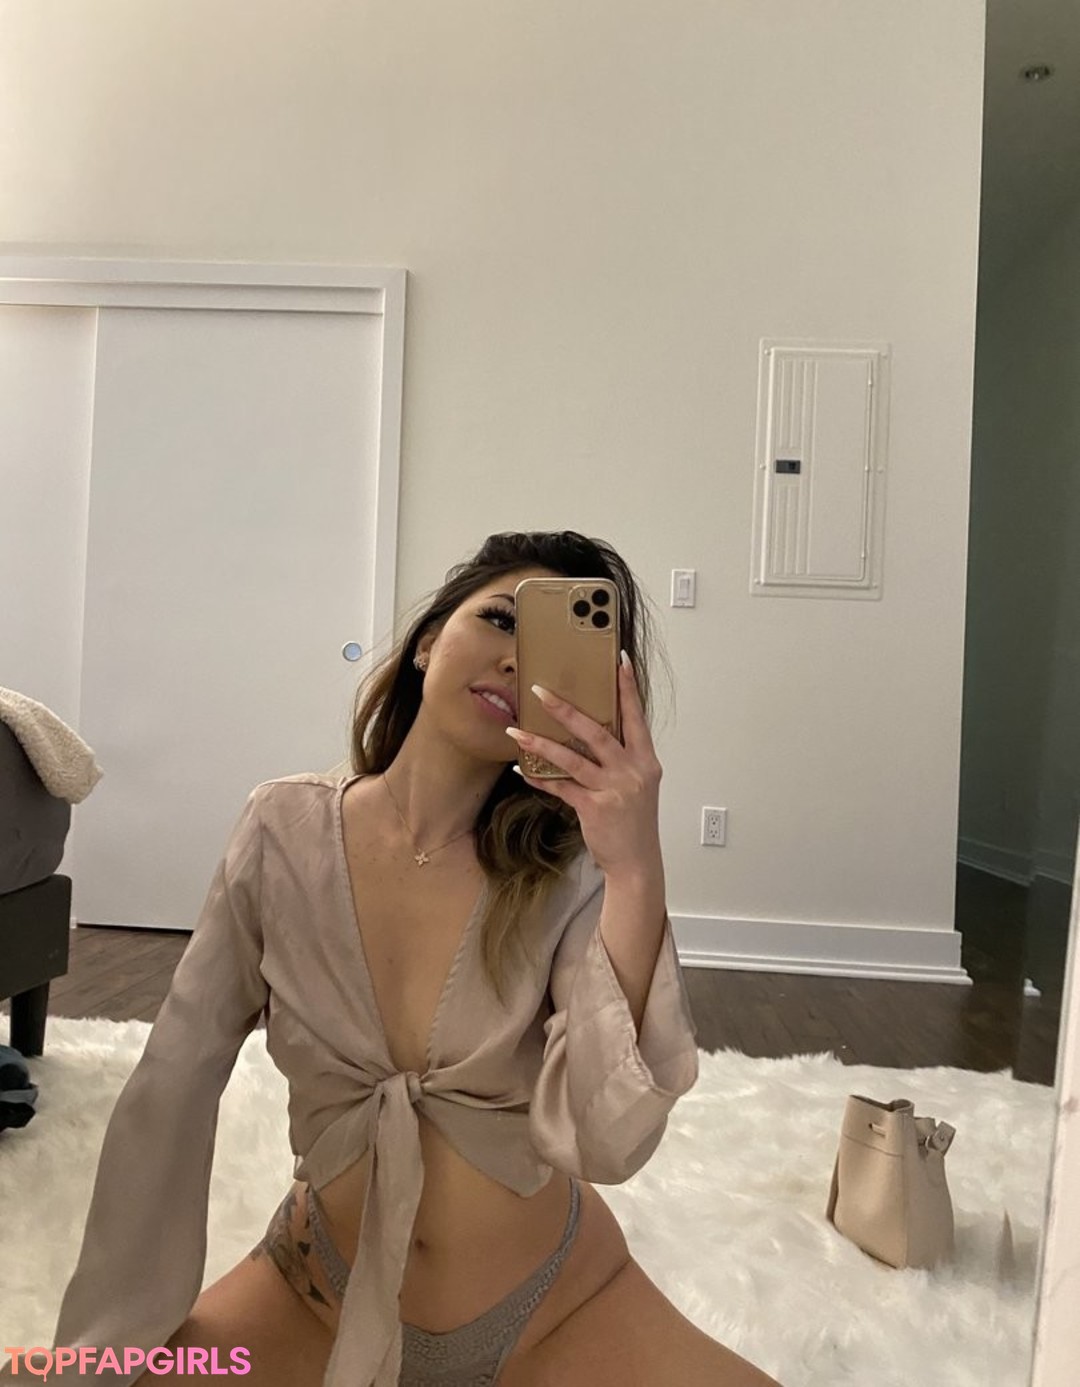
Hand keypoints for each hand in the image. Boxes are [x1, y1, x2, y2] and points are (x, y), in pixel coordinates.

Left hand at [506, 653, 662, 878]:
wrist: (637, 862)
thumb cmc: (634, 822)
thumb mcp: (638, 785)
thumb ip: (622, 759)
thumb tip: (594, 734)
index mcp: (646, 761)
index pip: (637, 716)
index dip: (628, 688)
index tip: (619, 660)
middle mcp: (632, 771)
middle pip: (597, 732)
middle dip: (567, 710)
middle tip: (541, 692)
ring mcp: (614, 789)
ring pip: (572, 758)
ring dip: (541, 743)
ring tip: (517, 729)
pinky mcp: (594, 808)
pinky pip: (561, 787)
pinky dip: (540, 778)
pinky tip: (523, 770)